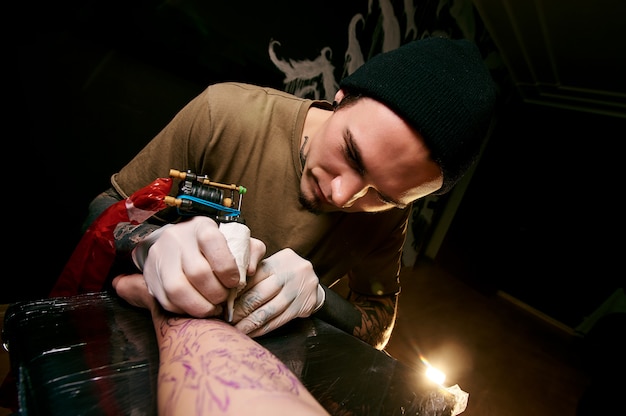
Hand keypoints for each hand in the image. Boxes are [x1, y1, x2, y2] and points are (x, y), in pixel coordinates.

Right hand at [136, 216, 265, 316]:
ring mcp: (160, 258)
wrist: (178, 243)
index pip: (212, 241)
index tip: (235, 282)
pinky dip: (185, 310)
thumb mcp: (236, 240)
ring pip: (178, 289)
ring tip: (212, 308)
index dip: (227, 267)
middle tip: (224, 298)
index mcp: (201, 226)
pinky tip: (197, 307)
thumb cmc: (213, 245)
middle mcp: (177, 238)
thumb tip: (250, 271)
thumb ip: (250, 251)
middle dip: (216, 292)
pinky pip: (166, 301)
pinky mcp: (151, 276)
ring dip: (200, 306)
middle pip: (197, 272)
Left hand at [232, 248, 323, 336]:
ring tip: (236, 329)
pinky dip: (263, 329)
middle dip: (240, 309)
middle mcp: (289, 275)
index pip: (253, 278)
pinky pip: (279, 321)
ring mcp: (297, 291)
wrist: (313, 280)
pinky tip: (252, 333)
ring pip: (269, 311)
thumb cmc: (284, 272)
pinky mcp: (303, 307)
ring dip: (250, 322)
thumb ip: (254, 274)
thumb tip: (227, 292)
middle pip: (260, 295)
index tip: (224, 303)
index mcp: (278, 261)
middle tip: (227, 318)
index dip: (237, 292)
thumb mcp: (272, 264)